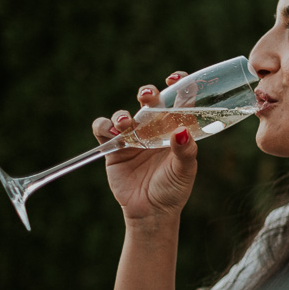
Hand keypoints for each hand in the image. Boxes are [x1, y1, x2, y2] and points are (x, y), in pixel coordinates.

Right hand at [92, 71, 196, 222]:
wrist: (151, 211)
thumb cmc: (173, 189)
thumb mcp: (184, 170)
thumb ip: (185, 150)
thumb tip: (182, 131)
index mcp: (176, 128)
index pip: (179, 100)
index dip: (179, 84)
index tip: (176, 78)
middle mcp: (154, 128)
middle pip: (150, 101)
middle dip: (147, 92)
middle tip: (147, 94)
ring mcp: (133, 136)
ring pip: (125, 113)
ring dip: (123, 114)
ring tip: (126, 124)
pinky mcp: (114, 147)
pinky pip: (103, 128)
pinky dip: (104, 125)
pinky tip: (112, 133)